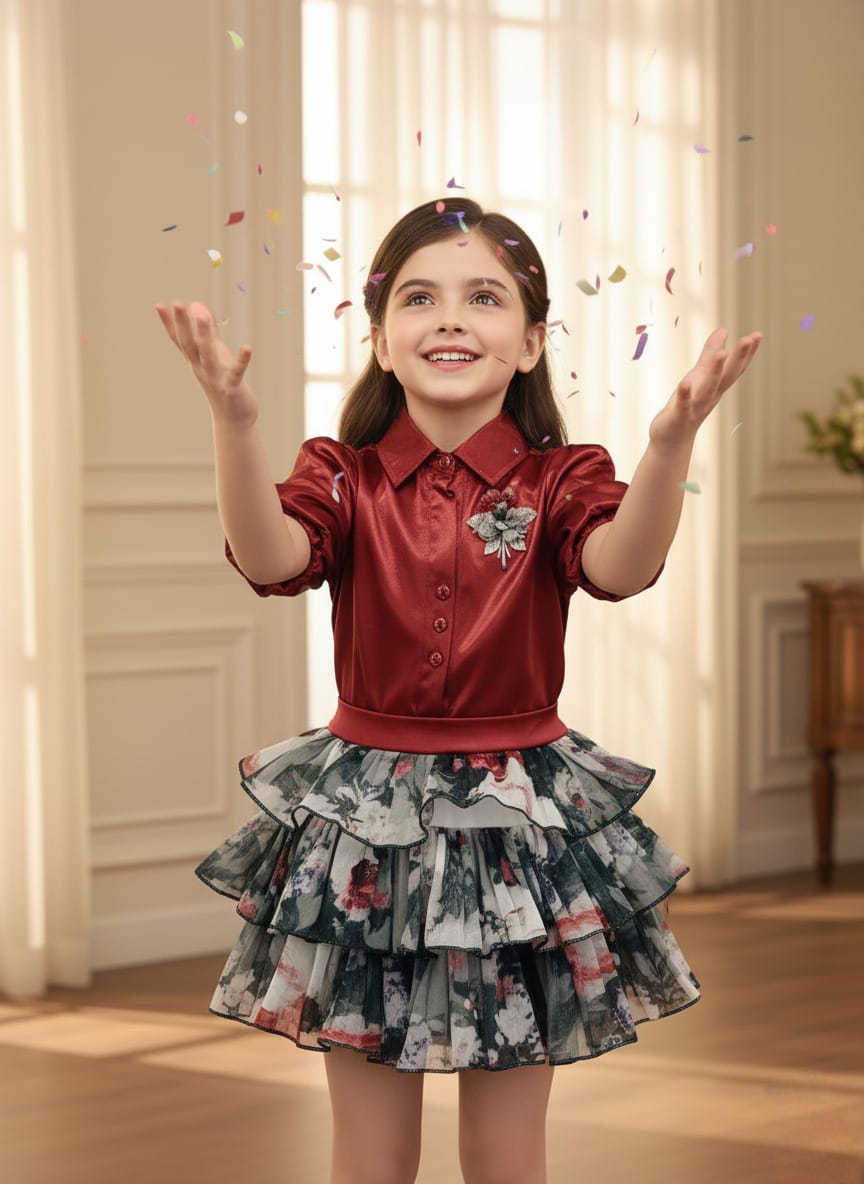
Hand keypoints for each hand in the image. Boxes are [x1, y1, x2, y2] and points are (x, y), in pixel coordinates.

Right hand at [155, 301, 257, 427]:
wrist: (233, 418)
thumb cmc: (224, 382)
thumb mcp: (215, 354)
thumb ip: (207, 331)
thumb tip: (197, 304)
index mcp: (196, 361)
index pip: (180, 341)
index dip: (170, 324)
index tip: (159, 305)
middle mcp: (201, 369)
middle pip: (190, 345)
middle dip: (184, 325)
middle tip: (177, 304)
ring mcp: (216, 379)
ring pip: (208, 356)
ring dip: (205, 336)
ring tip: (202, 316)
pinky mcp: (232, 388)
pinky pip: (236, 372)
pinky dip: (241, 361)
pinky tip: (247, 348)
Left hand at [649, 328, 761, 447]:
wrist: (672, 438)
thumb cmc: (687, 404)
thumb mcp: (699, 376)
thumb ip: (710, 354)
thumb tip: (723, 330)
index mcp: (716, 387)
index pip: (735, 369)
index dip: (747, 353)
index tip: (757, 335)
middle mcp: (710, 396)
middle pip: (726, 377)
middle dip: (738, 358)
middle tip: (749, 339)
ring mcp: (695, 407)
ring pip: (707, 389)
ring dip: (715, 372)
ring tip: (722, 353)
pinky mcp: (679, 416)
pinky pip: (683, 405)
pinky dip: (684, 395)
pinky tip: (685, 382)